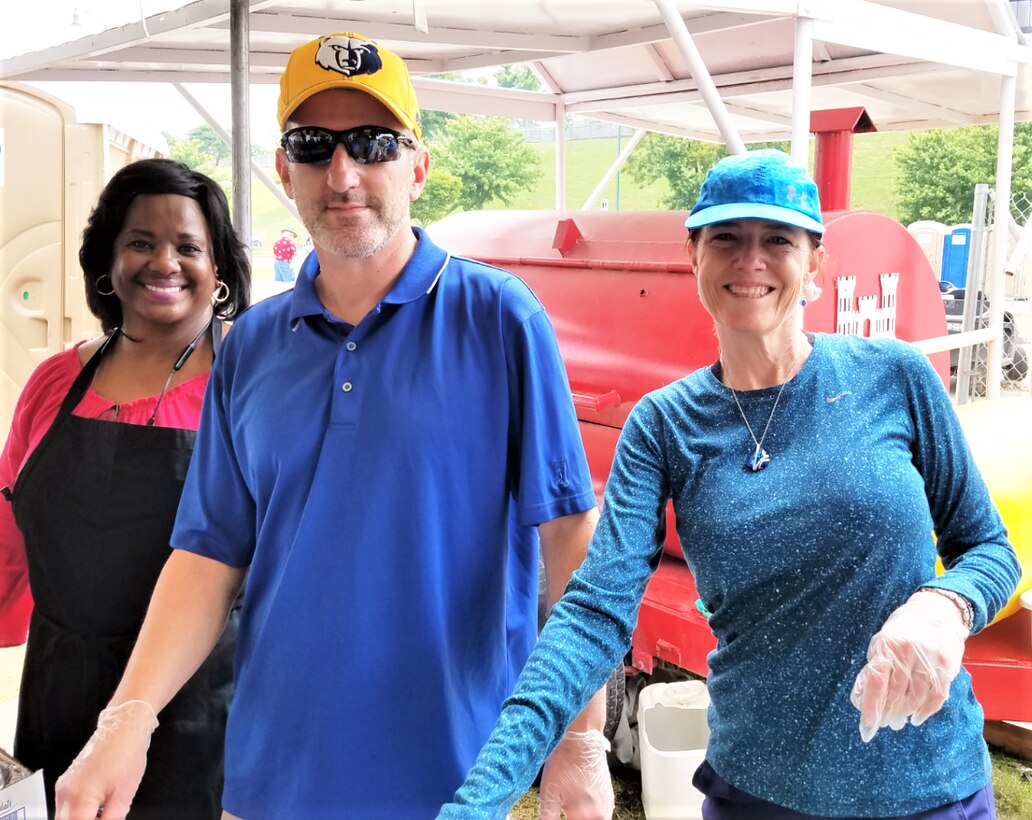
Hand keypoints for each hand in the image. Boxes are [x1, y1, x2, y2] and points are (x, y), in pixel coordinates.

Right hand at [55, 700, 158, 819]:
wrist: (123, 728)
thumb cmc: (126, 756)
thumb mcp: (124, 795)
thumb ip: (111, 819)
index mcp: (79, 800)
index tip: (105, 819)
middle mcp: (64, 794)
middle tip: (102, 817)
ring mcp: (62, 787)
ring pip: (62, 817)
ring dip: (79, 818)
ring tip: (101, 813)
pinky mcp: (65, 781)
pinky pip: (64, 806)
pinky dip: (76, 812)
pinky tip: (95, 808)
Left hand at [537, 730, 613, 819]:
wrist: (581, 739)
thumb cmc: (564, 762)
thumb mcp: (548, 792)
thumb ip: (547, 817)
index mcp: (584, 815)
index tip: (561, 814)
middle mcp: (600, 813)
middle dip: (574, 818)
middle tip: (564, 812)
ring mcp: (607, 805)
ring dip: (583, 818)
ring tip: (570, 808)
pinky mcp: (609, 796)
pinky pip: (602, 814)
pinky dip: (591, 814)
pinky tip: (580, 803)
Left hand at [850, 590, 968, 742]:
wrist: (936, 612)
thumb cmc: (902, 631)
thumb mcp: (881, 643)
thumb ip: (872, 669)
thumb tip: (860, 699)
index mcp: (885, 646)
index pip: (874, 682)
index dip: (870, 709)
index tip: (867, 730)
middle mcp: (906, 652)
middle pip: (895, 693)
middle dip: (888, 713)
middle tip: (885, 724)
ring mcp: (928, 658)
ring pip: (915, 697)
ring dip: (905, 713)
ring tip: (898, 721)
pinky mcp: (947, 665)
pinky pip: (936, 696)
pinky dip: (926, 711)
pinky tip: (917, 718)